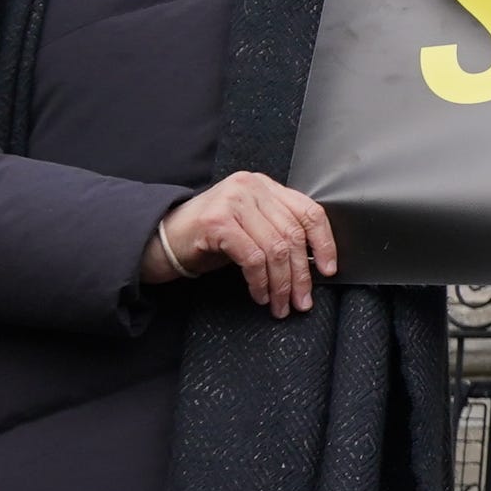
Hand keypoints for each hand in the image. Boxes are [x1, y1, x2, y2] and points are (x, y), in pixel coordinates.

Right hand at [145, 171, 336, 316]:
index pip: (308, 211)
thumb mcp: (250, 228)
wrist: (161, 241)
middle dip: (301, 274)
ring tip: (280, 304)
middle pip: (293, 235)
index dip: (324, 242)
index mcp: (265, 186)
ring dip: (281, 283)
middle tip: (302, 300)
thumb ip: (278, 232)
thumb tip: (315, 261)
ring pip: (276, 249)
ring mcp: (233, 201)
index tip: (329, 269)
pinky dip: (260, 281)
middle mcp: (251, 187)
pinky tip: (259, 295)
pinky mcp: (217, 221)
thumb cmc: (208, 238)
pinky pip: (252, 257)